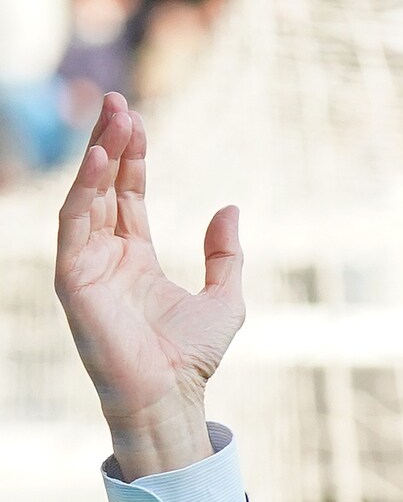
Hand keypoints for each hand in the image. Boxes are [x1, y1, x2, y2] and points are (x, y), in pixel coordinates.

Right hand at [52, 92, 243, 478]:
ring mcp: (86, 266)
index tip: (139, 120)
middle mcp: (105, 257)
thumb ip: (226, 254)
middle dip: (110, 144)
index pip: (127, 195)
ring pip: (86, 197)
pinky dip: (85, 190)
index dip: (132, 157)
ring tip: (113, 119)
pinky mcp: (73, 279)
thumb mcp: (226, 298)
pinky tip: (101, 161)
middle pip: (103, 187)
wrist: (172, 398)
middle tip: (119, 103)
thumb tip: (230, 207)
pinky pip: (74, 224)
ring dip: (97, 157)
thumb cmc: (193, 357)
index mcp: (134, 259)